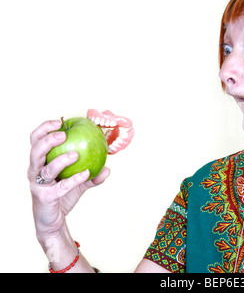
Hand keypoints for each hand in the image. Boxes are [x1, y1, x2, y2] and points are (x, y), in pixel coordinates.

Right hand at [28, 120, 109, 240]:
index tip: (59, 121)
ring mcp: (38, 185)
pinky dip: (74, 180)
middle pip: (35, 151)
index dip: (44, 129)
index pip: (36, 141)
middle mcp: (35, 172)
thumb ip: (93, 174)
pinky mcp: (45, 198)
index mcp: (40, 163)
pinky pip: (60, 187)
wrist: (54, 222)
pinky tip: (86, 173)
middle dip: (48, 140)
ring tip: (76, 154)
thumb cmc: (62, 197)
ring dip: (61, 160)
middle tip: (64, 134)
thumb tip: (109, 166)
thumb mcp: (79, 183)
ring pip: (46, 169)